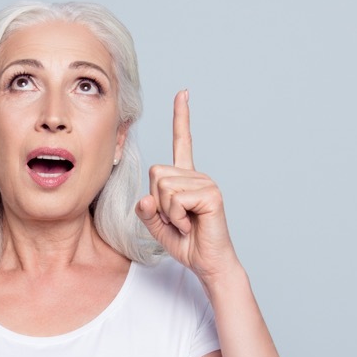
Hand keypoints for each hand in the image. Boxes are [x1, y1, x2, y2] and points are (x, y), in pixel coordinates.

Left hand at [136, 90, 239, 280]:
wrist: (207, 263)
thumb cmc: (186, 243)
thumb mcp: (156, 225)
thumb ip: (145, 209)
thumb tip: (145, 197)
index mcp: (185, 178)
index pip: (182, 142)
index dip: (181, 118)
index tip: (183, 93)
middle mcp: (197, 175)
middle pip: (156, 173)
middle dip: (157, 202)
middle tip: (176, 219)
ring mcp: (206, 183)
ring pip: (163, 187)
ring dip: (167, 213)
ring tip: (185, 223)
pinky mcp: (211, 194)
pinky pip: (175, 199)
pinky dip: (176, 218)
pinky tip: (191, 225)